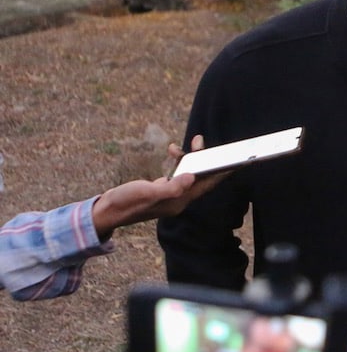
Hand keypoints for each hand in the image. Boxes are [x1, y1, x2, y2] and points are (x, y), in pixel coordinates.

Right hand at [91, 135, 227, 237]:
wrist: (106, 211)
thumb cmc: (124, 202)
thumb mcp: (146, 192)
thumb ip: (169, 187)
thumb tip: (191, 177)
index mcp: (179, 201)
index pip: (207, 185)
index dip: (222, 173)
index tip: (236, 162)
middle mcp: (179, 198)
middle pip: (201, 177)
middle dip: (206, 159)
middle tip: (202, 141)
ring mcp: (170, 194)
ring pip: (189, 173)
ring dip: (191, 157)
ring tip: (189, 142)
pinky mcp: (162, 189)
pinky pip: (176, 172)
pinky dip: (177, 161)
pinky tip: (171, 150)